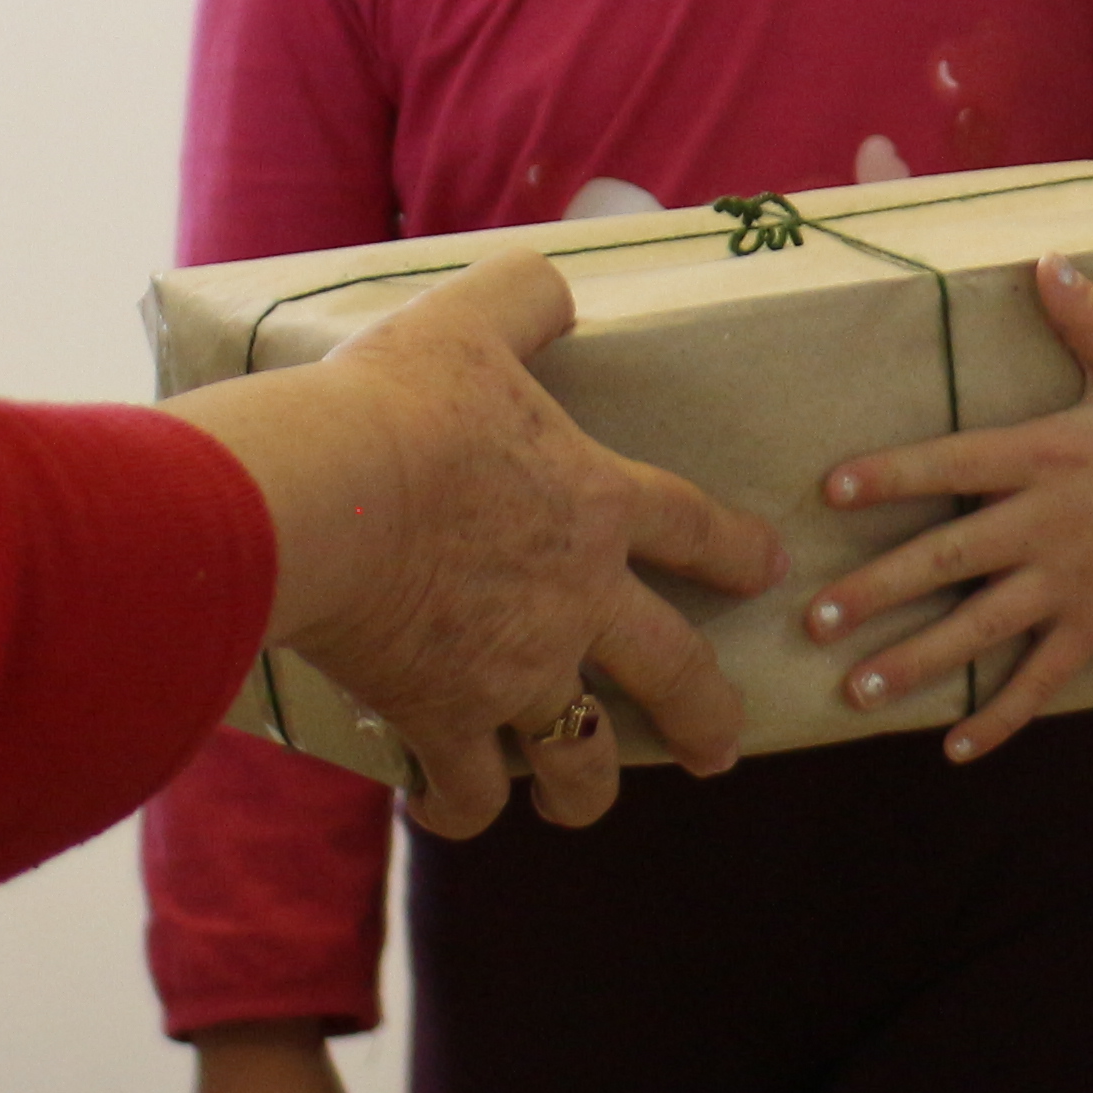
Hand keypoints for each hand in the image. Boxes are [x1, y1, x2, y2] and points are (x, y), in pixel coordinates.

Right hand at [169, 246, 789, 836]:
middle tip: (722, 750)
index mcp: (595, 505)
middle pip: (671, 672)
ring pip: (578, 758)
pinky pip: (466, 790)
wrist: (323, 497)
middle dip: (703, 716)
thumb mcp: (471, 320)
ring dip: (586, 789)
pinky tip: (446, 807)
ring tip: (583, 802)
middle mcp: (576, 601)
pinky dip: (459, 808)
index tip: (769, 570)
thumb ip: (525, 299)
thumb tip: (554, 284)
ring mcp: (516, 671)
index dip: (734, 548)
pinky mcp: (443, 720)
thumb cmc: (399, 403)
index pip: (692, 527)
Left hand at [805, 255, 1092, 761]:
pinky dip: (997, 718)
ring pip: (976, 631)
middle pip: (943, 560)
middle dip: (874, 592)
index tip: (830, 489)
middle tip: (814, 618)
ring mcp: (1067, 585)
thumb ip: (1089, 318)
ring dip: (912, 663)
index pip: (951, 463)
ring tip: (853, 689)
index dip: (889, 475)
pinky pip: (1038, 682)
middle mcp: (1044, 526)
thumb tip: (1046, 258)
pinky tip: (953, 748)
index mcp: (1046, 457)